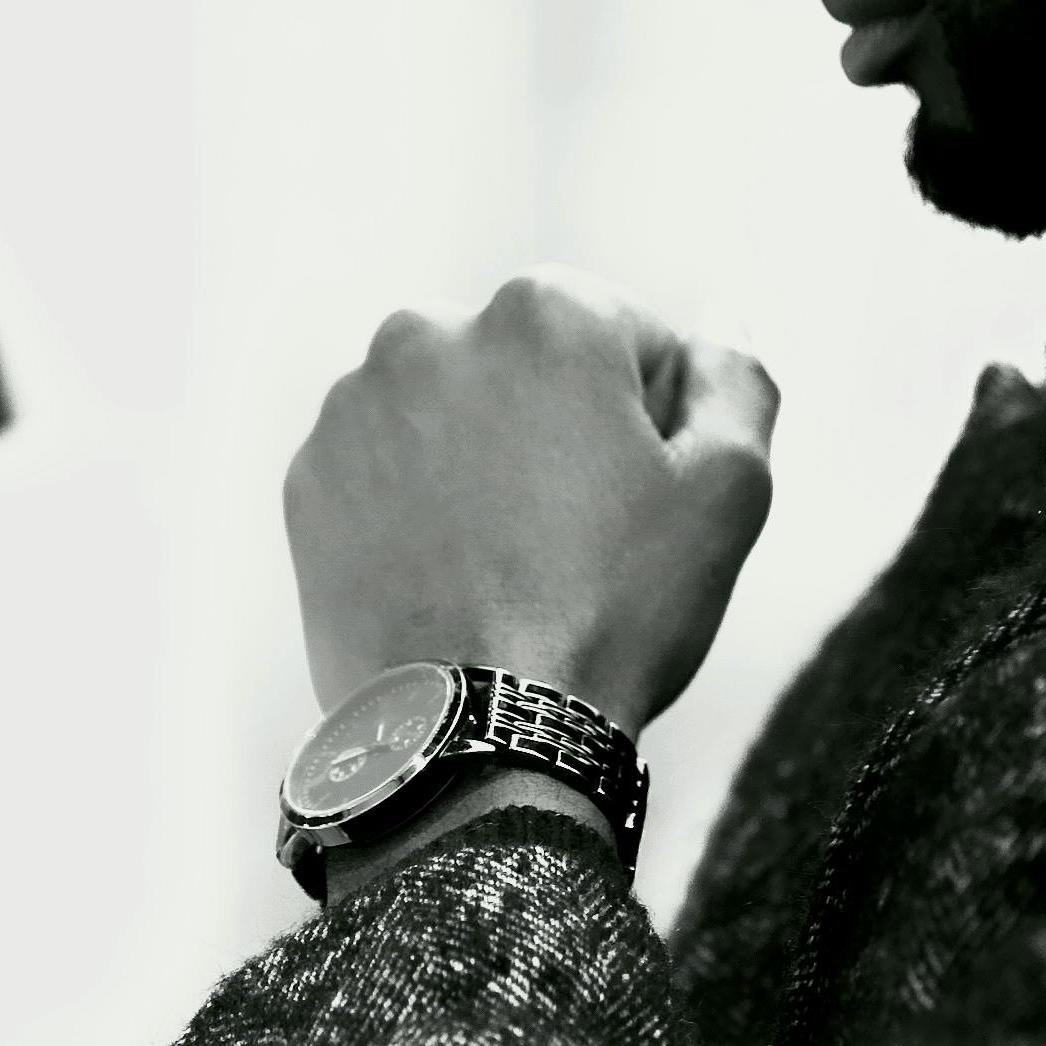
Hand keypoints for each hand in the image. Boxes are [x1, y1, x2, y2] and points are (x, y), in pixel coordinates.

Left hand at [284, 271, 776, 733]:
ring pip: (452, 415)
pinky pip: (385, 472)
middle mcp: (430, 330)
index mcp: (545, 311)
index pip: (628, 335)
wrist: (478, 734)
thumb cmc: (614, 610)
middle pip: (530, 367)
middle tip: (582, 535)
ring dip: (484, 463)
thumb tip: (719, 326)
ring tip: (513, 565)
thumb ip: (737, 378)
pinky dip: (418, 509)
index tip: (646, 496)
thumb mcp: (729, 490)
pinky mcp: (307, 479)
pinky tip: (454, 579)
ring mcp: (354, 407)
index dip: (656, 419)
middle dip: (559, 428)